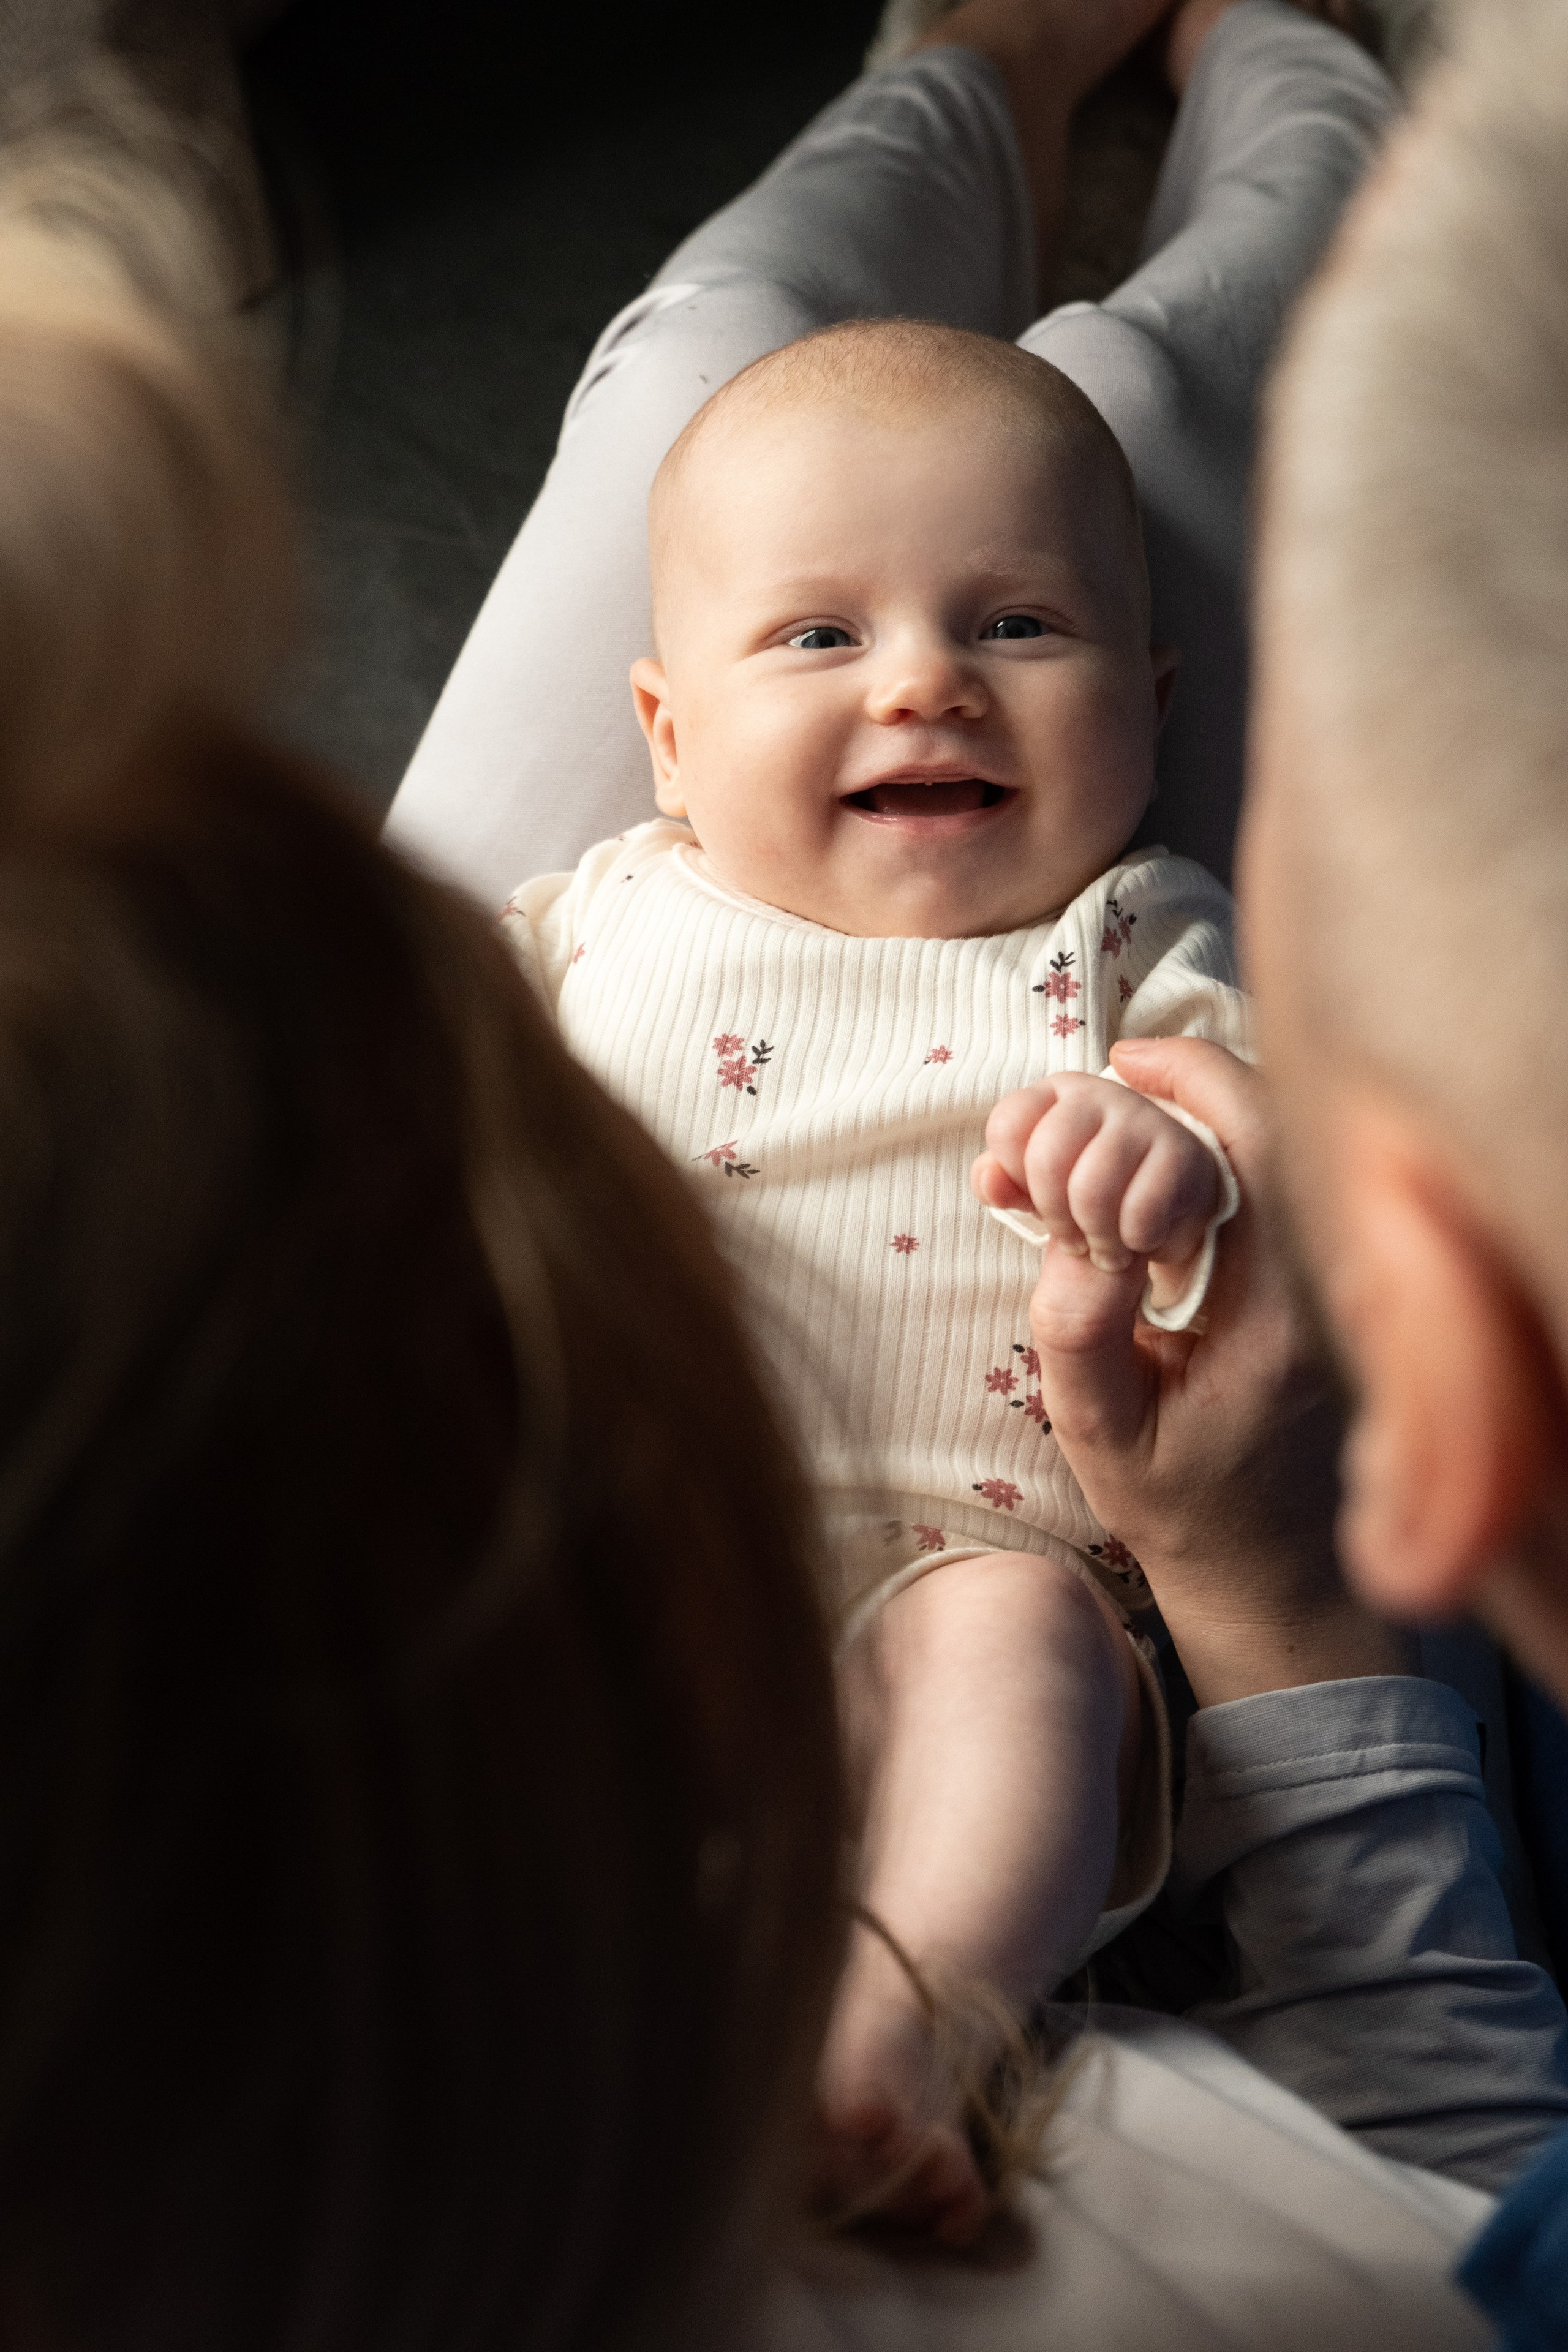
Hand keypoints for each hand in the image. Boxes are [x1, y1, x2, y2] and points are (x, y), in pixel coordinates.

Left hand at [972, 1068, 1219, 1281]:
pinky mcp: (1181, 1151)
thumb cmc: (1093, 1186)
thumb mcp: (1036, 1186)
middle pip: (1046, 1161)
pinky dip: (1133, 1240)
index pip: (1007, 1126)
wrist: (1172, 1196)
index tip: (1035, 1199)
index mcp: (1054, 1093)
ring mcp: (1142, 1117)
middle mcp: (1097, 1092)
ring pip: (1091, 1191)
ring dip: (1096, 1238)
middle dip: (1056, 1218)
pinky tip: (1138, 1241)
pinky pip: (1139, 1210)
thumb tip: (989, 1180)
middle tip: (1074, 1241)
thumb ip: (1000, 1181)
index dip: (1015, 1177)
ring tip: (1105, 1249)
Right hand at [1010, 1038, 1415, 1705]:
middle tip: (1043, 1125)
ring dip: (1134, 1131)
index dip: (1184, 1079)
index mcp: (1278, 1306)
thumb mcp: (1107, 1436)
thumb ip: (1081, 1336)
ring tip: (1043, 1162)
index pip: (1252, 1143)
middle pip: (1236, 1125)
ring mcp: (1303, 1274)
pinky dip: (1155, 1167)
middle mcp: (1307, 1273)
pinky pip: (1230, 1187)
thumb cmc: (1187, 1503)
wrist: (1265, 1563)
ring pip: (1233, 1147)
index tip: (1114, 1060)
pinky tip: (1076, 1189)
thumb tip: (1067, 1237)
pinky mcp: (1284, 1277)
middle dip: (1129, 1107)